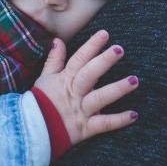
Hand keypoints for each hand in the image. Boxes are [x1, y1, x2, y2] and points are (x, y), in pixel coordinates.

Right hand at [33, 30, 138, 145]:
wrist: (33, 131)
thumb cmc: (40, 103)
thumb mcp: (44, 78)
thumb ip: (54, 60)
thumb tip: (58, 40)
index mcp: (65, 80)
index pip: (79, 59)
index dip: (91, 46)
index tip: (104, 34)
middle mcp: (74, 93)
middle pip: (89, 75)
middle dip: (104, 61)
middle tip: (119, 49)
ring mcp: (80, 110)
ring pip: (100, 98)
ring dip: (117, 89)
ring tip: (134, 80)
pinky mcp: (85, 128)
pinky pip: (104, 124)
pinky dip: (119, 120)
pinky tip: (134, 115)